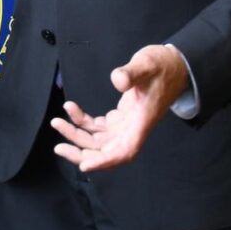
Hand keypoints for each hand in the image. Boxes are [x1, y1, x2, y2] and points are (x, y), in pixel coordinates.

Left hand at [50, 44, 188, 171]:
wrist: (173, 66)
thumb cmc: (162, 66)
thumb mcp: (147, 64)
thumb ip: (131, 73)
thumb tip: (117, 80)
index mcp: (141, 123)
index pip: (124, 151)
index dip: (105, 161)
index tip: (85, 165)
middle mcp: (133, 129)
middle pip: (106, 151)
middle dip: (81, 152)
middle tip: (58, 147)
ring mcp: (126, 124)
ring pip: (99, 141)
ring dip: (78, 136)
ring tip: (57, 123)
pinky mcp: (121, 117)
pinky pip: (99, 127)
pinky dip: (83, 121)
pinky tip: (71, 108)